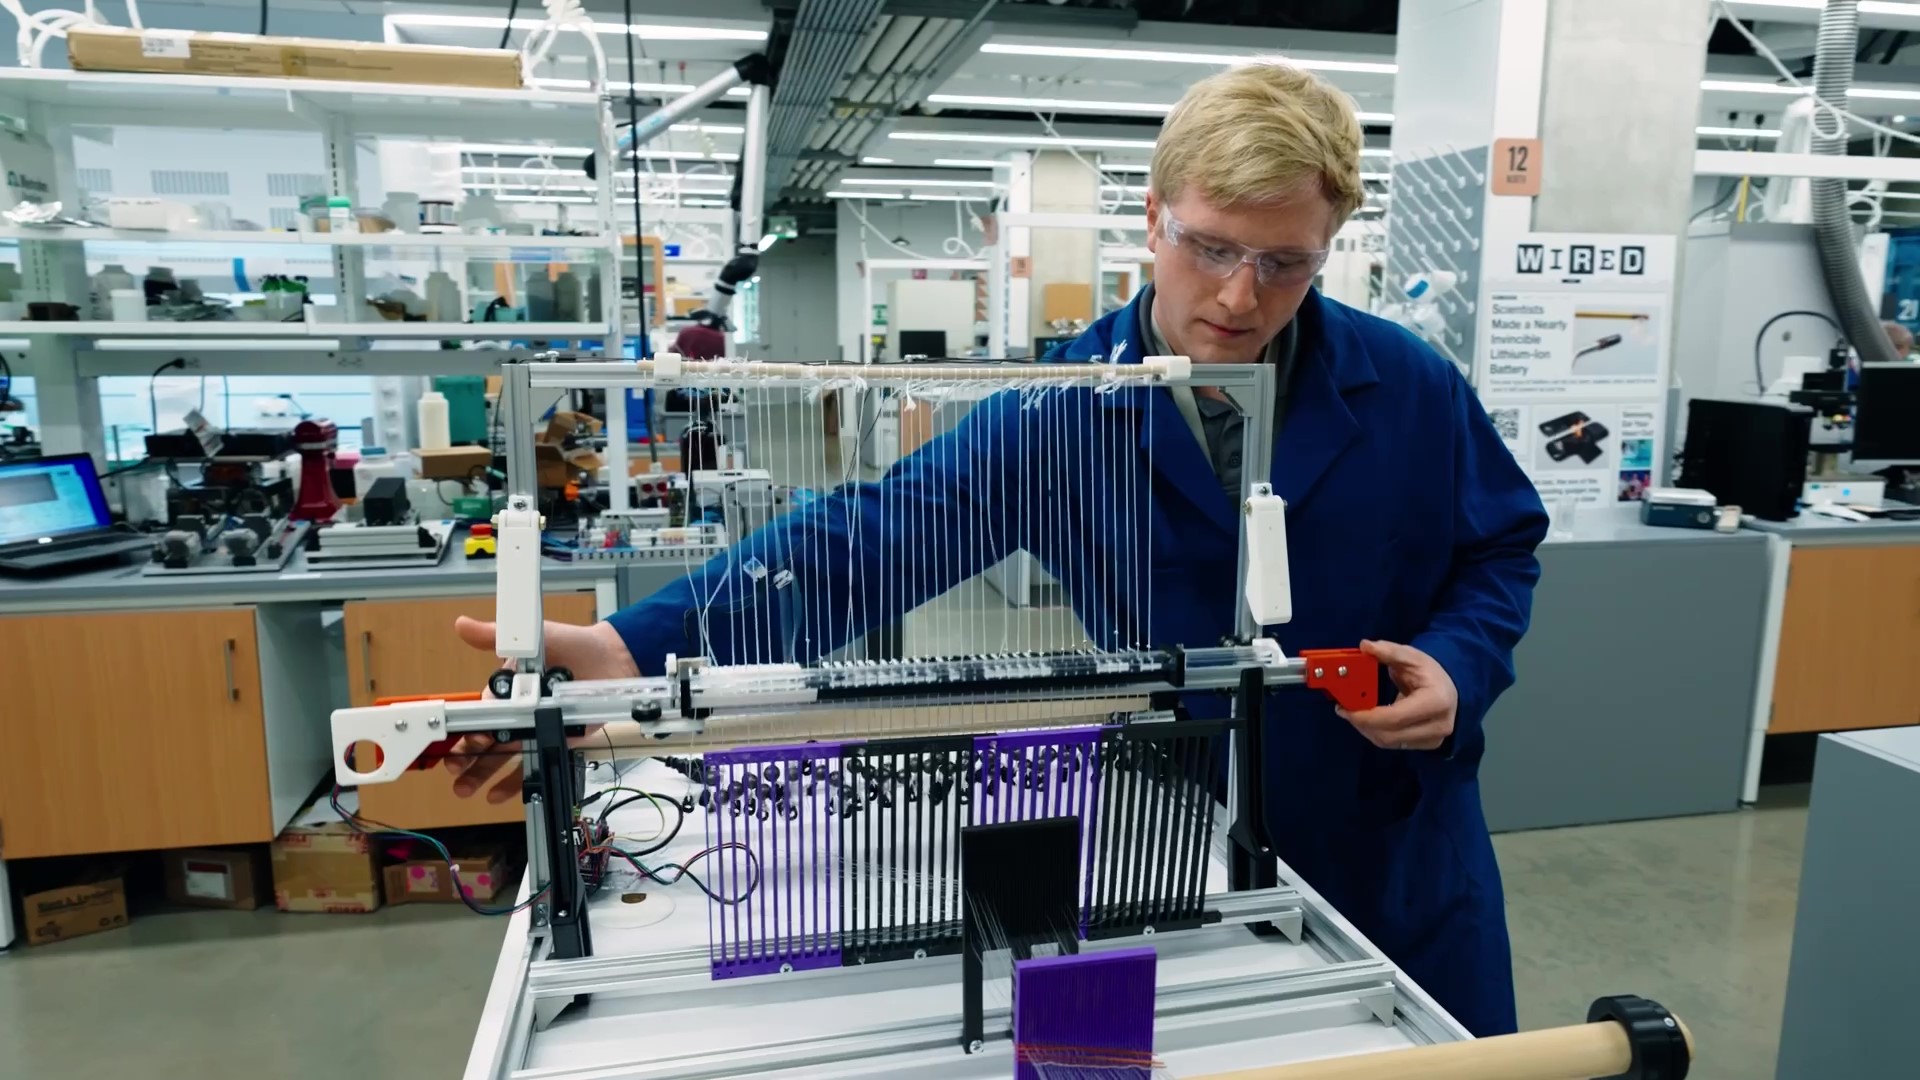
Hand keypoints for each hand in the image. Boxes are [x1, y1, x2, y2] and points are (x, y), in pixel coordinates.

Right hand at [444, 617, 638, 802]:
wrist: (612, 659)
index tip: (468, 737)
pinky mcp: (553, 741)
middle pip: (485, 737)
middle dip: (467, 755)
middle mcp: (517, 710)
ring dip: (480, 773)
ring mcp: (534, 727)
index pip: (482, 710)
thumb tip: (464, 625)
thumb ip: (499, 635)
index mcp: (507, 688)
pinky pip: (529, 765)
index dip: (472, 725)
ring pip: (500, 755)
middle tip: (454, 769)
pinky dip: (511, 782)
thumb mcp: (534, 636)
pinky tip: (495, 795)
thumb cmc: (572, 645)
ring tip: (464, 789)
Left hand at [1335, 639, 1456, 751]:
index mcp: (1436, 702)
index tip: (1344, 708)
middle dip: (1361, 723)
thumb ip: (1389, 651)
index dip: (1366, 716)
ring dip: (1366, 729)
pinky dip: (1376, 733)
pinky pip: (1394, 745)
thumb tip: (1365, 646)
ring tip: (1353, 713)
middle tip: (1344, 710)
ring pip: (1389, 742)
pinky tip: (1368, 720)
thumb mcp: (1411, 656)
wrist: (1449, 690)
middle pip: (1389, 734)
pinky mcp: (1427, 746)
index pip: (1395, 717)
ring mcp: (1434, 739)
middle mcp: (1438, 725)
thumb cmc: (1429, 672)